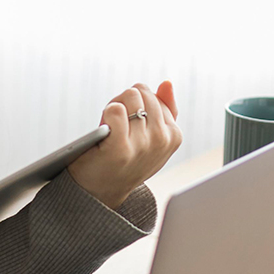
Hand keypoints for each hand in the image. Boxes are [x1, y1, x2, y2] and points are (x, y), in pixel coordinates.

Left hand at [66, 81, 182, 209]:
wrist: (100, 190)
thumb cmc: (124, 158)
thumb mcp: (150, 137)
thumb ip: (163, 110)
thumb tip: (167, 83)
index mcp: (173, 135)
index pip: (153, 94)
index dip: (135, 104)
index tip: (129, 123)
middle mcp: (162, 140)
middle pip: (140, 92)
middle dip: (124, 102)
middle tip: (116, 124)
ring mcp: (143, 146)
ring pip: (129, 97)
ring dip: (113, 107)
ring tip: (109, 128)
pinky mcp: (121, 149)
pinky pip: (116, 110)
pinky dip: (106, 113)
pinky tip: (105, 128)